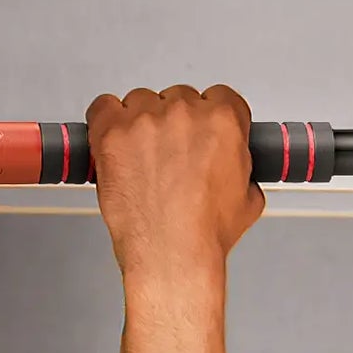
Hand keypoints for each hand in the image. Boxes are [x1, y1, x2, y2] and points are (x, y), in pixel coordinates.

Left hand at [86, 84, 263, 284]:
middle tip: (173, 158)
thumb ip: (243, 171)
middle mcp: (184, 112)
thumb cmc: (205, 234)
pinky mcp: (112, 132)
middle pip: (179, 99)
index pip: (221, 97)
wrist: (172, 255)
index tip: (204, 133)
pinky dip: (108, 121)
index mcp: (223, 121)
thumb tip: (236, 168)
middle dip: (177, 125)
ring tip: (144, 161)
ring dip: (143, 125)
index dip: (212, 118)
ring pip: (142, 103)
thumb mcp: (248, 202)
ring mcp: (145, 119)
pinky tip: (117, 144)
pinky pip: (104, 107)